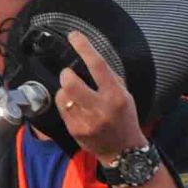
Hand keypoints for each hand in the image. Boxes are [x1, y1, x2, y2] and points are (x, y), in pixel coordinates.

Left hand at [55, 31, 146, 163]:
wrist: (124, 152)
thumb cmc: (124, 119)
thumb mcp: (125, 96)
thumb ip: (108, 79)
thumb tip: (88, 58)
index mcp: (116, 96)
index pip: (98, 65)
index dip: (84, 47)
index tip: (74, 36)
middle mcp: (101, 109)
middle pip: (71, 83)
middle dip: (66, 74)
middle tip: (69, 74)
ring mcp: (86, 121)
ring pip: (63, 95)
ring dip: (65, 91)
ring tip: (74, 95)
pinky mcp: (76, 131)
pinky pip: (62, 109)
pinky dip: (65, 104)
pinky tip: (75, 109)